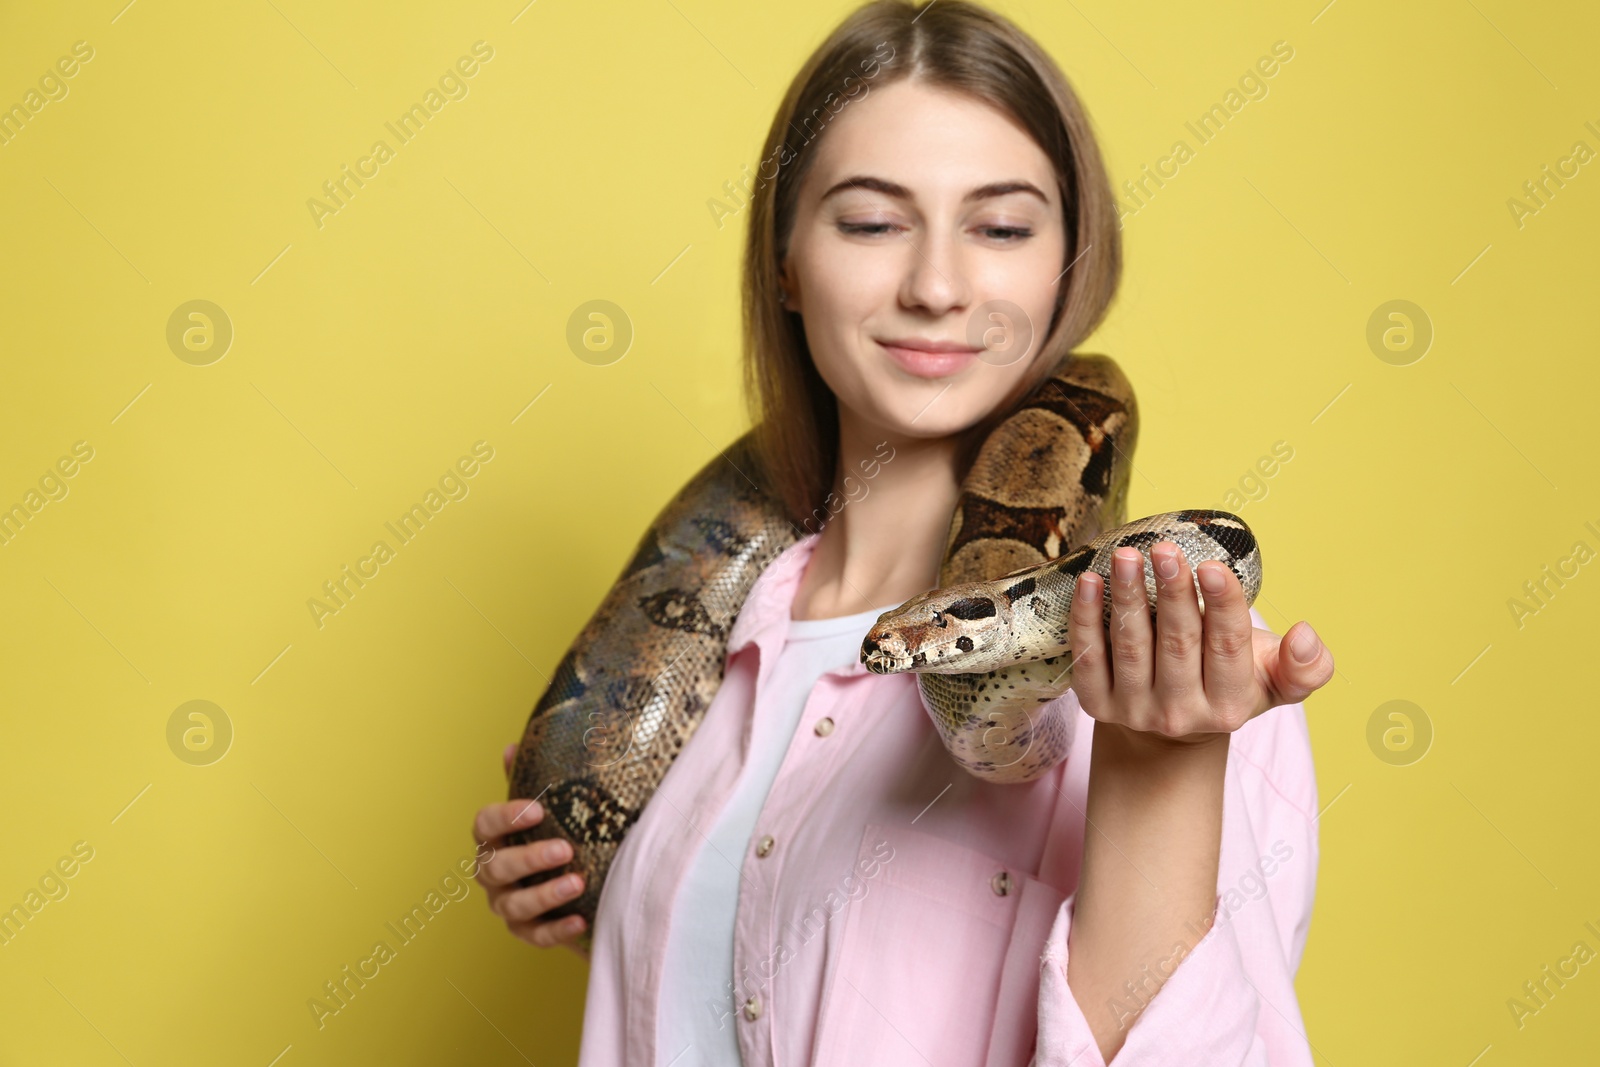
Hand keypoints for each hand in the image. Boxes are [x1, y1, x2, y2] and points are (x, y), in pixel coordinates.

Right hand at [472, 742, 588, 956]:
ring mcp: (507, 905)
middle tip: (564, 849)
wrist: (585, 883)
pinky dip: (556, 930)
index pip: (484, 825)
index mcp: (495, 838)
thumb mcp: (553, 808)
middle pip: (494, 867)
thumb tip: (513, 747)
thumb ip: (531, 780)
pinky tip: (580, 920)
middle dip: (528, 858)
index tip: (538, 809)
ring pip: (513, 905)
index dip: (506, 817)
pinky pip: (535, 936)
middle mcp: (493, 873)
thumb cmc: (561, 835)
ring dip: (544, 894)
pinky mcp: (527, 932)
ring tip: (578, 883)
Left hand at [1068, 542, 1333, 744]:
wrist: (1171, 731)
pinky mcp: (1096, 704)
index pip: (1228, 648)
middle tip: (1165, 549)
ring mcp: (1135, 710)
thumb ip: (1305, 666)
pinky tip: (1089, 582)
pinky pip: (1088, 657)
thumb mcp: (1275, 681)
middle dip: (1172, 593)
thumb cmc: (1227, 684)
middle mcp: (1182, 713)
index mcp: (1230, 704)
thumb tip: (1305, 634)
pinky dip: (1085, 618)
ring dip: (1127, 597)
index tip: (1212, 566)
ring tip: (1126, 555)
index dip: (1221, 605)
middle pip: (1177, 644)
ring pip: (1130, 647)